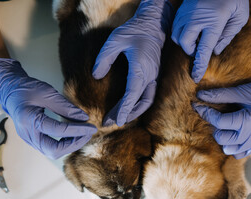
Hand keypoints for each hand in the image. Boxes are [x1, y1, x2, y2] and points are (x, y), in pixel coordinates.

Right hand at [0, 58, 96, 158]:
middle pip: (54, 150)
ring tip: (82, 133)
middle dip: (74, 144)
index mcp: (29, 120)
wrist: (10, 91)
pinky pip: (49, 148)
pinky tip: (73, 134)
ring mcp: (28, 139)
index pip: (59, 131)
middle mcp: (27, 134)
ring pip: (52, 152)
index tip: (91, 127)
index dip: (78, 130)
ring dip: (70, 145)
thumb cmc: (26, 89)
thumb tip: (84, 118)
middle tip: (87, 134)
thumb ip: (66, 107)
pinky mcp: (32, 140)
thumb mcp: (48, 93)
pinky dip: (63, 144)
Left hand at [92, 0, 173, 126]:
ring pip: (147, 101)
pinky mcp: (154, 76)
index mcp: (141, 69)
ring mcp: (154, 76)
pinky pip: (149, 95)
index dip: (124, 110)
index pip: (132, 95)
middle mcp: (150, 76)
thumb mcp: (114, 40)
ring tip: (119, 118)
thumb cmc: (134, 30)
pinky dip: (139, 104)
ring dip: (134, 112)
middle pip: (140, 102)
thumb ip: (104, 58)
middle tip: (109, 122)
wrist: (153, 25)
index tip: (116, 121)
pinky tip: (130, 107)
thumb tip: (96, 76)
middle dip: (126, 115)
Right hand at [172, 0, 248, 82]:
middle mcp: (197, 18)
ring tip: (196, 37)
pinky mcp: (182, 8)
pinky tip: (192, 29)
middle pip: (184, 43)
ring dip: (185, 41)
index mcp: (214, 22)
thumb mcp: (240, 17)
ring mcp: (187, 12)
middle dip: (190, 50)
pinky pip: (175, 26)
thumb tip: (216, 51)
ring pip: (176, 35)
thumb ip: (228, 36)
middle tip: (200, 46)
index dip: (199, 65)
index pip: (203, 49)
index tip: (195, 77)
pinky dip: (181, 32)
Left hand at [194, 69, 250, 158]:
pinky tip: (233, 134)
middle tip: (216, 116)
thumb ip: (220, 95)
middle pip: (221, 138)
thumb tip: (199, 96)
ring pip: (228, 149)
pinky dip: (233, 147)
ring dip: (223, 138)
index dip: (206, 113)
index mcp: (248, 121)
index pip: (219, 122)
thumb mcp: (241, 91)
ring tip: (225, 126)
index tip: (198, 105)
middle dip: (215, 127)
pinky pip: (239, 154)